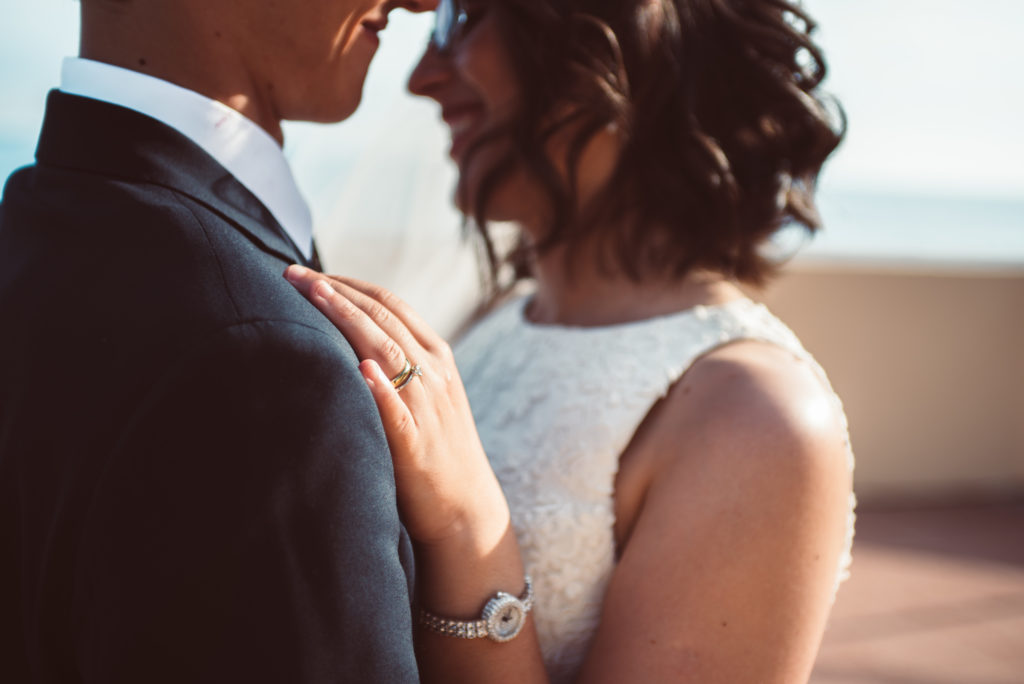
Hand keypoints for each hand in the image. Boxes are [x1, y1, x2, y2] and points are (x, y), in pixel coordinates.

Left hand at [284, 265, 509, 551]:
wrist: (467, 509)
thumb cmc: (436, 452)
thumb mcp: (426, 396)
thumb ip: (398, 364)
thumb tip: (352, 338)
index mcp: (436, 356)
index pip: (389, 303)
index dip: (347, 283)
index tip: (308, 272)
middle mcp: (433, 373)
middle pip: (381, 317)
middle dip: (334, 290)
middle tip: (291, 273)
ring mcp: (427, 406)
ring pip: (386, 350)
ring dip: (348, 319)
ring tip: (314, 296)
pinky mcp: (415, 444)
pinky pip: (397, 410)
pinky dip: (380, 387)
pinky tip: (360, 367)